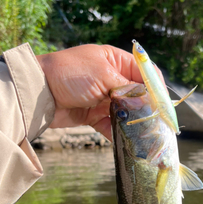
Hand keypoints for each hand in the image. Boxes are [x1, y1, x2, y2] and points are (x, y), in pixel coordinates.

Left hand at [36, 44, 153, 139]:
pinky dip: (119, 133)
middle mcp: (112, 78)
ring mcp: (103, 98)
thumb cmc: (69, 74)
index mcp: (115, 60)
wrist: (37, 93)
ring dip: (135, 123)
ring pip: (127, 112)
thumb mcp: (103, 75)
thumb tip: (149, 103)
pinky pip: (112, 125)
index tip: (165, 104)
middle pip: (138, 95)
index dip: (157, 87)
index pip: (145, 72)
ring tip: (145, 135)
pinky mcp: (94, 116)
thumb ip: (128, 88)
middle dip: (147, 108)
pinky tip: (127, 142)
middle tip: (158, 123)